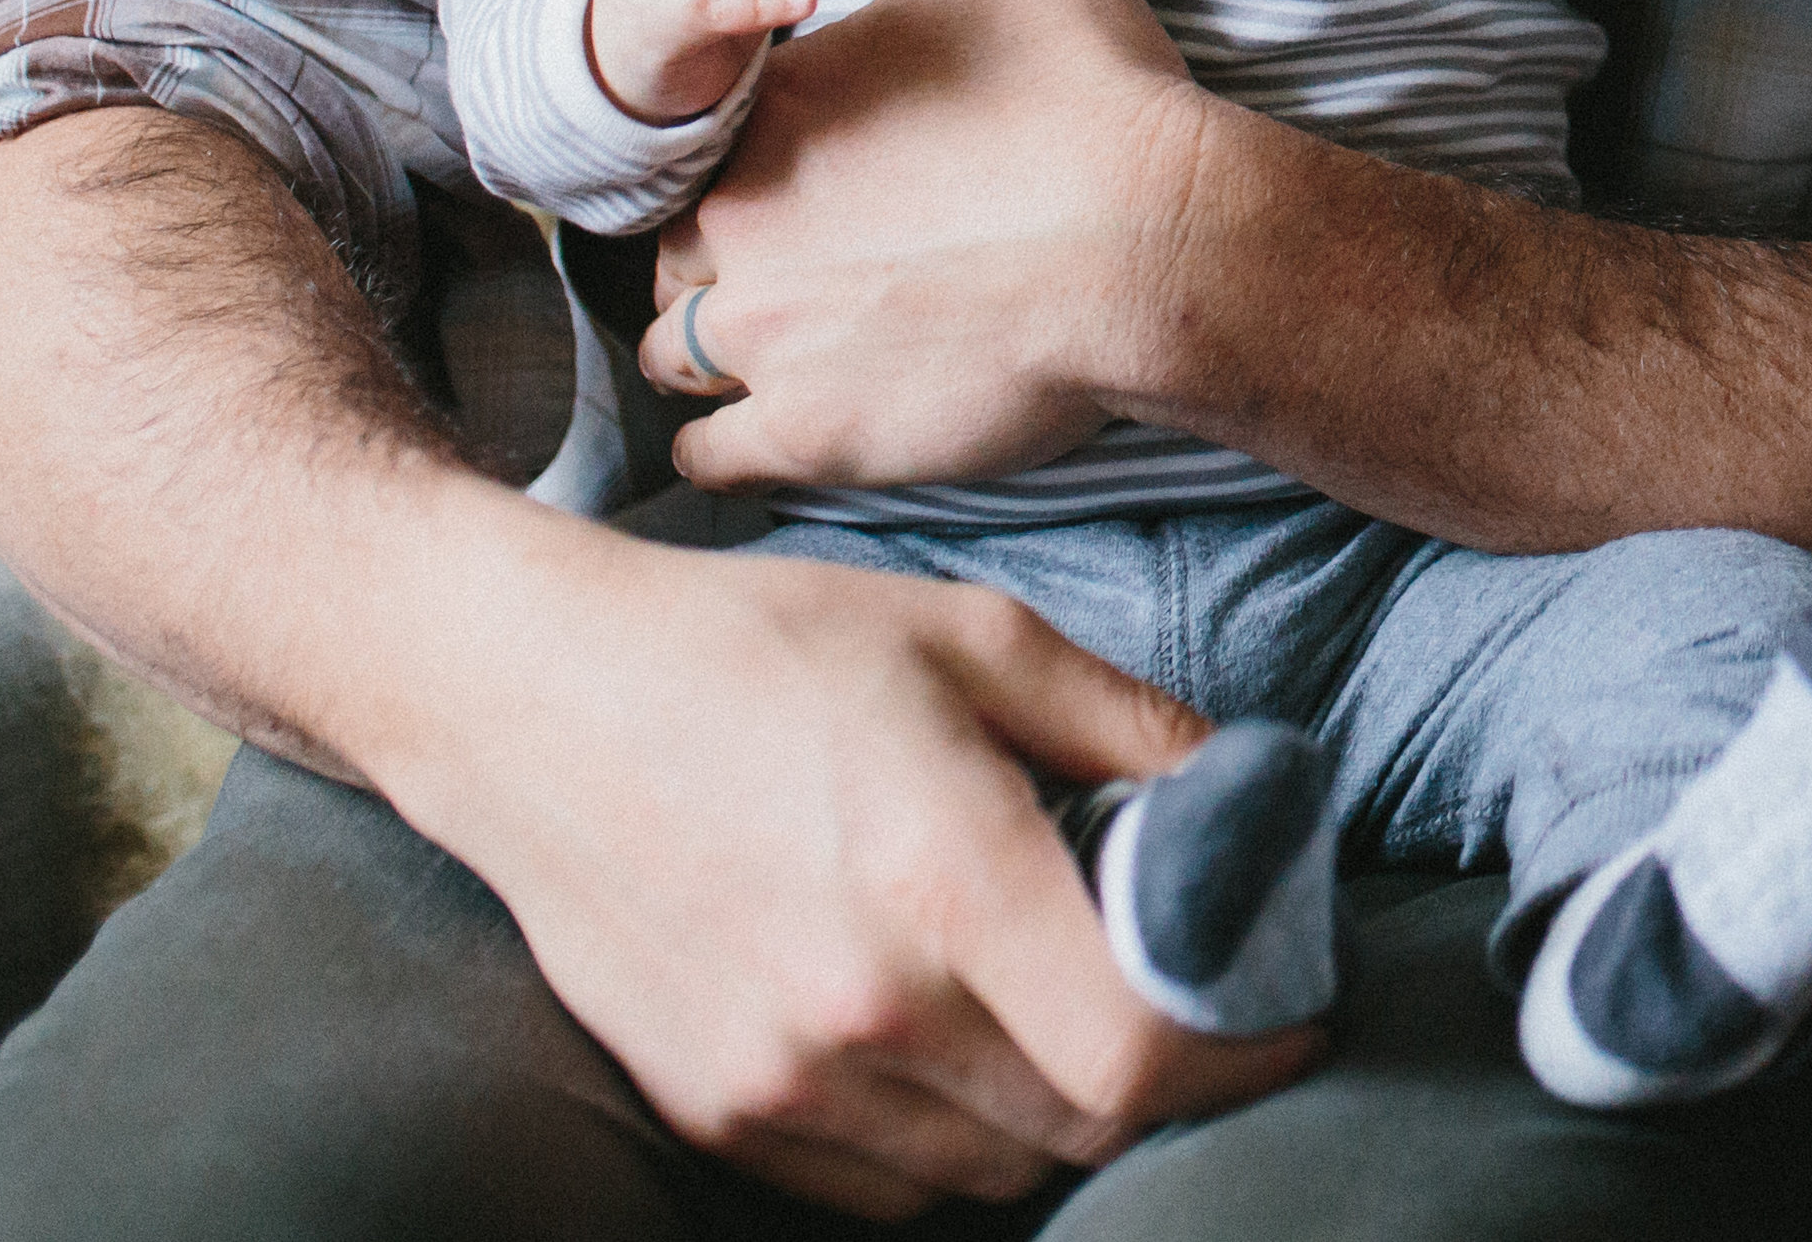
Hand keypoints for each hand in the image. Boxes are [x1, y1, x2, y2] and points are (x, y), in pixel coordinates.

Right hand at [419, 515, 1320, 1213]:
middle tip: (1177, 987)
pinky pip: (893, 1179)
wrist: (529, 696)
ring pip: (997, 1167)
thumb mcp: (964, 630)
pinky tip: (940, 1025)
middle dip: (1163, 1069)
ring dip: (1055, 1104)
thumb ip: (1127, 724)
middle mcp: (867, 1005)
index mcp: (942, 873)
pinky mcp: (724, 1111)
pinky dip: (949, 1131)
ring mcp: (787, 1077)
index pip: (1146, 1054)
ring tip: (1051, 997)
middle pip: (1087, 1126)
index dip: (1245, 1041)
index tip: (1282, 998)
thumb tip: (1254, 799)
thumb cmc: (755, 641)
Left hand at [640, 0, 1202, 486]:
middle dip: (717, 257)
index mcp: (773, 109)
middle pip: (675, 248)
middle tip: (800, 265)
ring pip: (673, 351)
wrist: (1159, 244)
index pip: (701, 142)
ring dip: (711, 346)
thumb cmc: (1090, 87)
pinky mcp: (809, 434)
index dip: (747, 160)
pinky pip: (706, 456)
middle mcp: (741, 220)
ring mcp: (766, 335)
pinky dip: (722, 444)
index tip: (809, 181)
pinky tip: (775, 423)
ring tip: (791, 345)